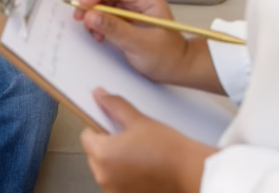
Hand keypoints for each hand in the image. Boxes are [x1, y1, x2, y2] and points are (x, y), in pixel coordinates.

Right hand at [74, 0, 220, 90]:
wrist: (179, 69)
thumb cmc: (167, 58)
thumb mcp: (139, 44)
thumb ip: (114, 29)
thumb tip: (90, 16)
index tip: (82, 4)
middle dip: (91, 0)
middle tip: (79, 14)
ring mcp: (133, 8)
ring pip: (106, 0)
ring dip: (94, 11)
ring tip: (90, 28)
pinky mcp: (128, 18)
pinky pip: (107, 12)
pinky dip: (98, 20)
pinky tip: (98, 33)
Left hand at [80, 88, 215, 192]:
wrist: (192, 173)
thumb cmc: (167, 148)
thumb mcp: (137, 119)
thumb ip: (113, 105)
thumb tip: (99, 94)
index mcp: (102, 155)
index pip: (86, 136)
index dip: (98, 127)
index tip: (110, 125)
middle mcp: (104, 177)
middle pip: (95, 155)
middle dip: (107, 145)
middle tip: (129, 138)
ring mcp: (115, 192)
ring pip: (107, 170)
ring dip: (116, 162)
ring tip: (139, 153)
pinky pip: (119, 184)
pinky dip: (126, 177)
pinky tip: (144, 167)